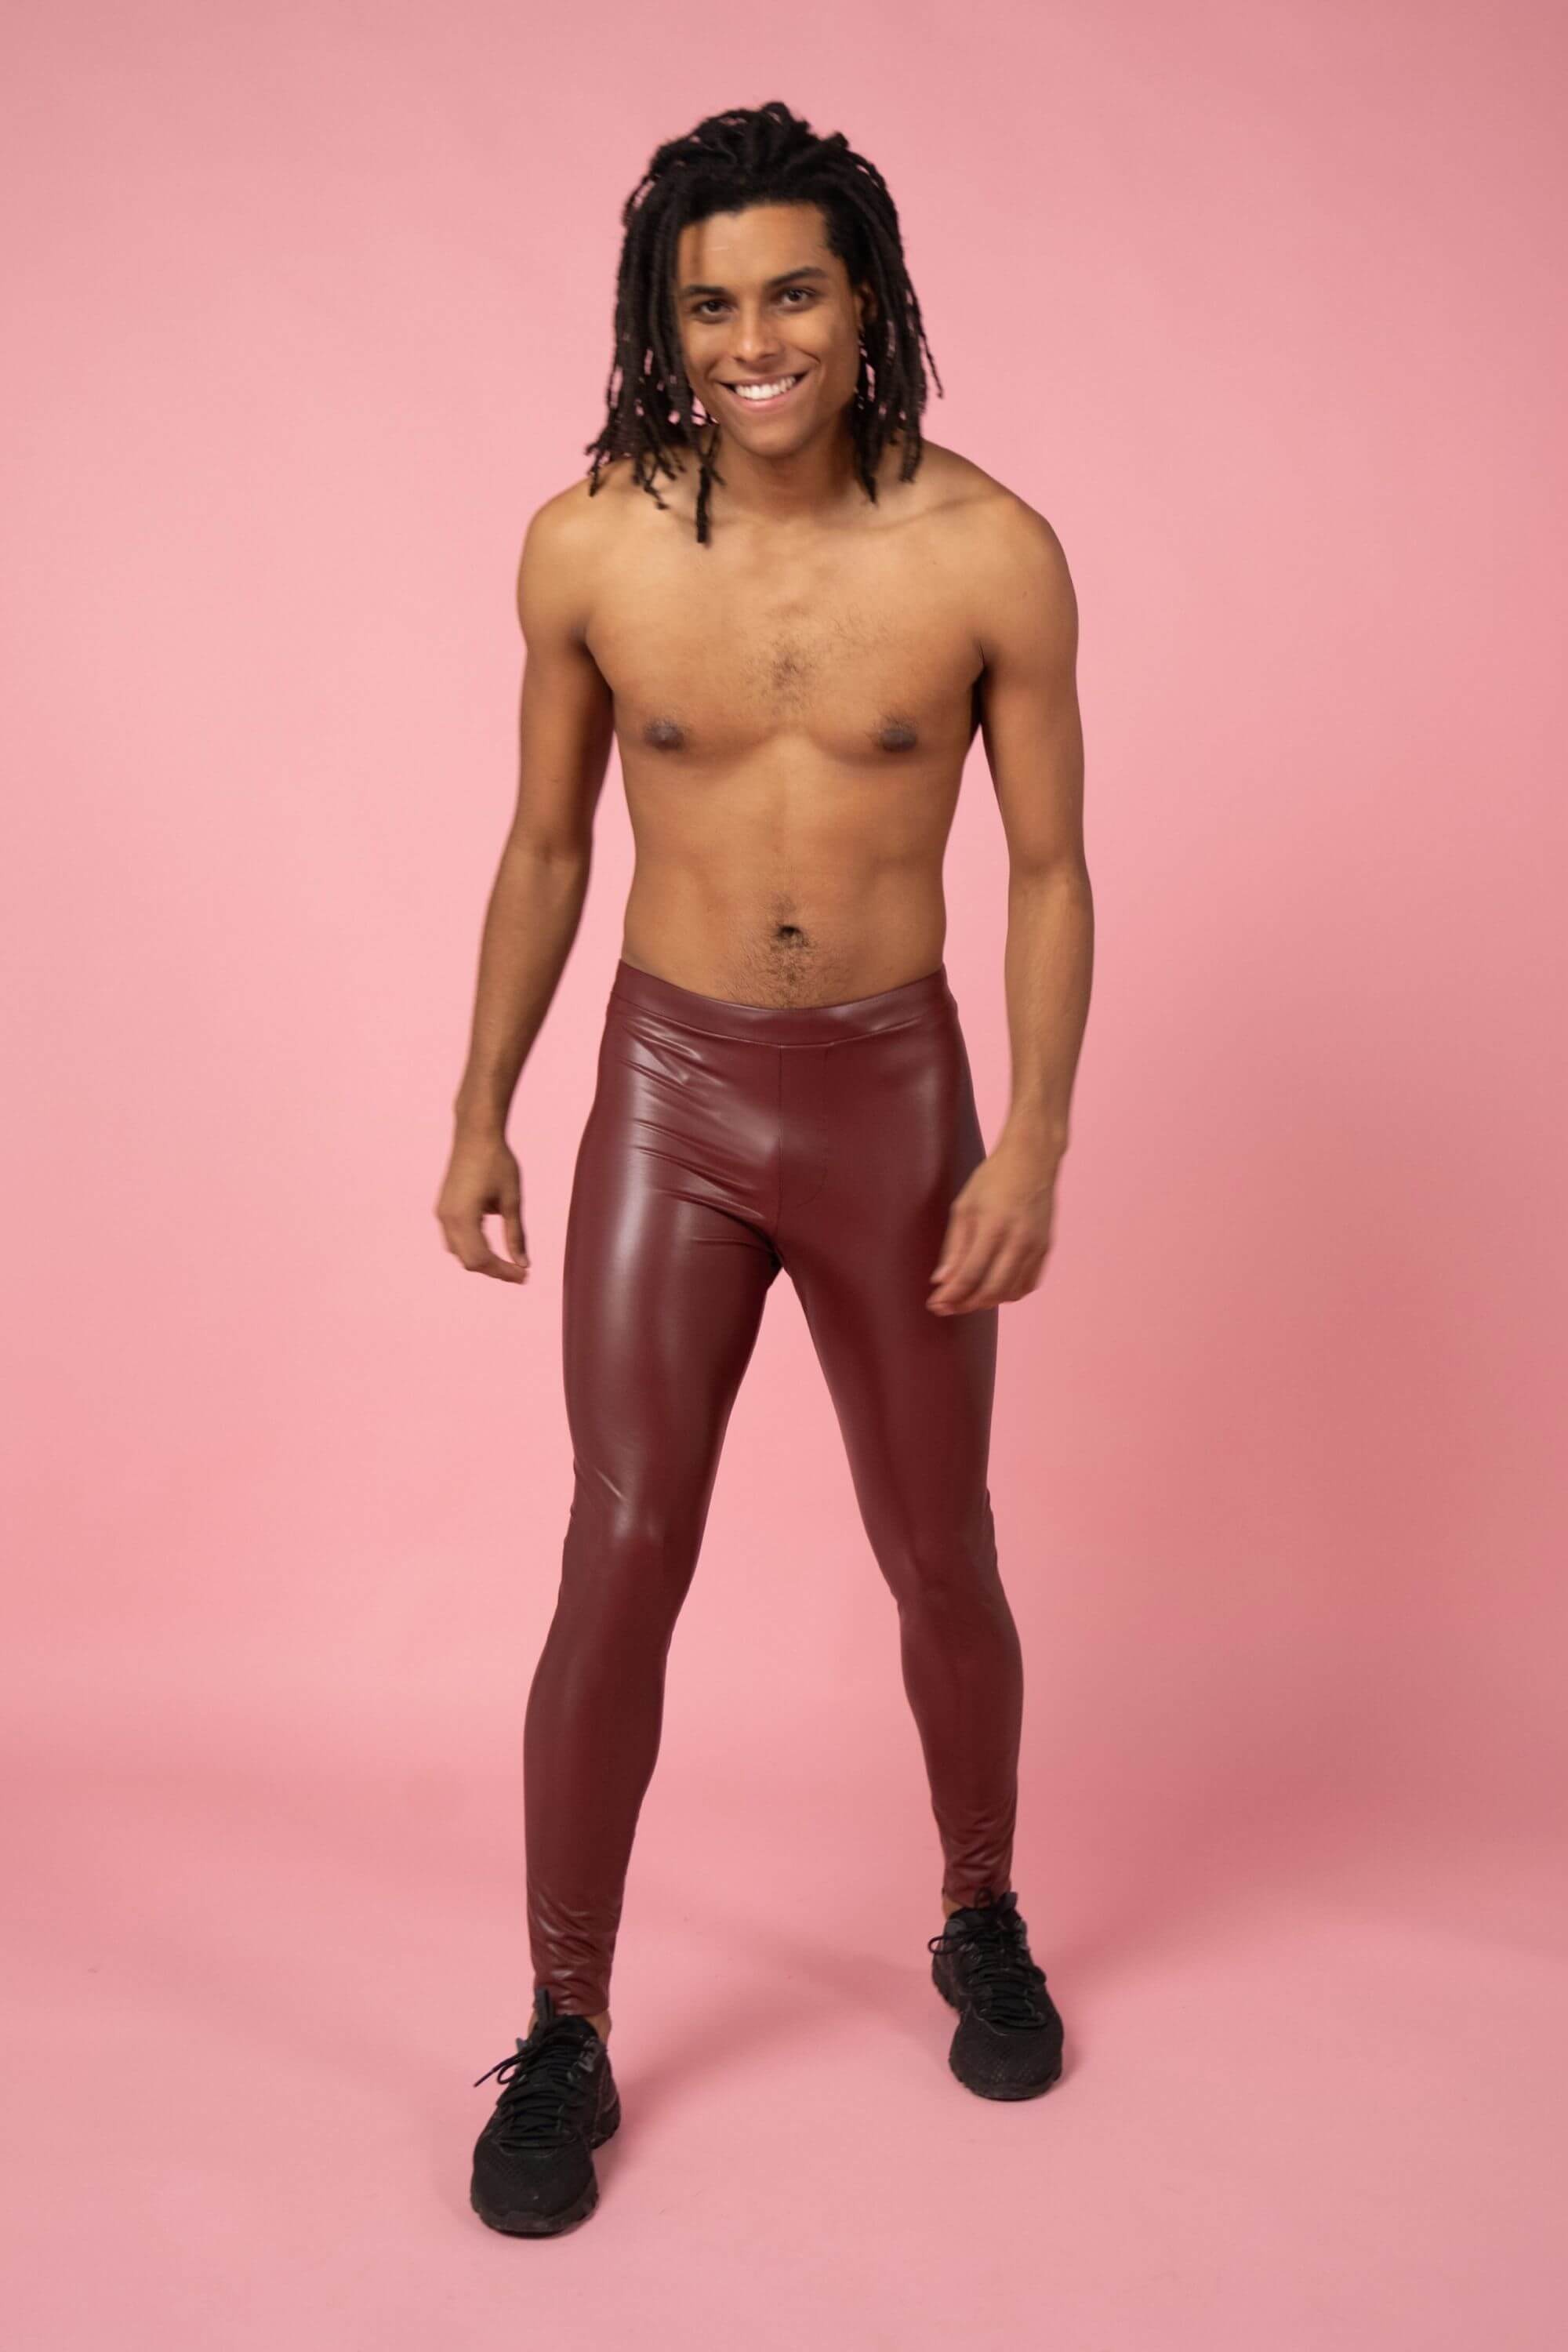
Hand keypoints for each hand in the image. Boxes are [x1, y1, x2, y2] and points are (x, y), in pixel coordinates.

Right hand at [435, 1130, 530, 1283]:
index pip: (482, 1259)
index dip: (503, 1272)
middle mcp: (447, 1218)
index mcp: (463, 1217)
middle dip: (493, 1270)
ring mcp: (442, 1213)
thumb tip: (523, 1264)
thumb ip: (516, 1235)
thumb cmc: (497, 1162)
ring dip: (481, 1261)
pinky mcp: (444, 1207)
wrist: (475, 1133)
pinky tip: (491, 1247)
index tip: (524, 1276)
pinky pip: (455, 1238)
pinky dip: (472, 1248)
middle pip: (468, 1261)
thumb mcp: (512, 1200)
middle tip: (520, 1273)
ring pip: (459, 1252)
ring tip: (508, 1263)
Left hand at [928, 1131, 1058, 1314]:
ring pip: (1011, 1292)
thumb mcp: (964, 1206)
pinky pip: (1028, 1284)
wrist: (1032, 1160)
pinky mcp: (1046, 1248)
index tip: (935, 1304)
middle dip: (967, 1304)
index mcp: (993, 1227)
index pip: (970, 1275)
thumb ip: (954, 1247)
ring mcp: (1036, 1247)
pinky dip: (1009, 1293)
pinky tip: (993, 1289)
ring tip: (967, 1299)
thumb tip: (942, 1281)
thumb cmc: (993, 1178)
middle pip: (992, 1290)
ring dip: (987, 1302)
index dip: (951, 1296)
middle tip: (948, 1307)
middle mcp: (1018, 1241)